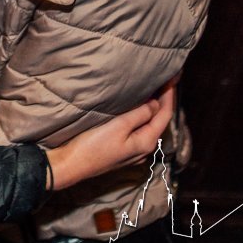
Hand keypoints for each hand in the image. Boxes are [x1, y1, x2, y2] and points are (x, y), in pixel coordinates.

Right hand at [45, 85, 175, 190]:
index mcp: (145, 142)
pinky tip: (136, 108)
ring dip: (152, 107)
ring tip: (154, 90)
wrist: (70, 166)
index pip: (164, 114)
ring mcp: (133, 151)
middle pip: (159, 120)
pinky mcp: (122, 150)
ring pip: (148, 125)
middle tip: (166, 79)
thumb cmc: (92, 146)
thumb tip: (155, 103)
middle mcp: (143, 148)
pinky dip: (141, 115)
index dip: (169, 95)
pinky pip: (138, 129)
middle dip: (163, 100)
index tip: (172, 76)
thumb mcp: (117, 126)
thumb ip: (139, 114)